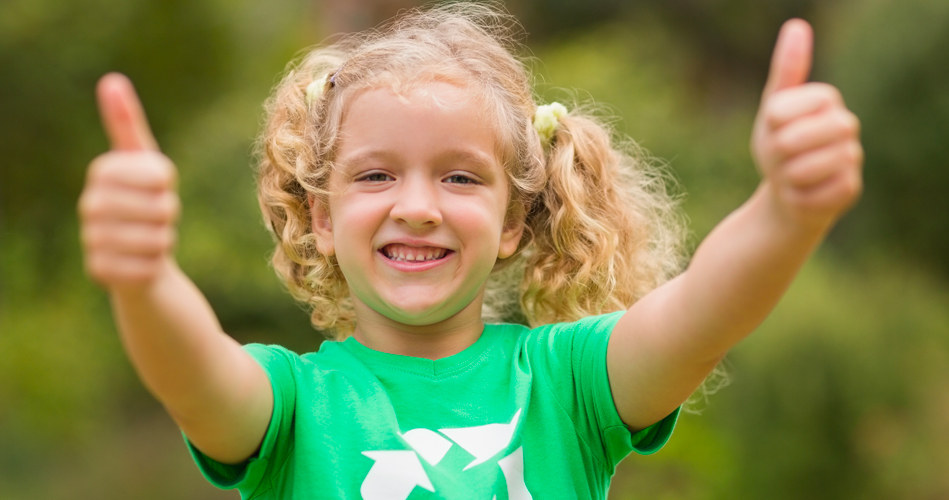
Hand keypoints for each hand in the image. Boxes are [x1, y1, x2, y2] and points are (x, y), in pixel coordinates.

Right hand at [79, 73, 179, 289]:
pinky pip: (148, 266)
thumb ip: (128, 125)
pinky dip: (154, 265)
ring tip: (151, 237)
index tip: (157, 187)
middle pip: (161, 209)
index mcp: (103, 171)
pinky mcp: (99, 271)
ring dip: (164, 240)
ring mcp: (92, 238)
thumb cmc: (145, 200)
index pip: (159, 175)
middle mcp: (90, 204)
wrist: (138, 255)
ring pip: (158, 239)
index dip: (167, 184)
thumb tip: (111, 80)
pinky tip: (142, 261)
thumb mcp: (144, 161)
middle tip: (158, 217)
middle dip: (169, 215)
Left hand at [751, 19, 863, 228]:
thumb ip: (786, 70)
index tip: (776, 129)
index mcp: (825, 98)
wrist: (790, 191)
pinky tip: (805, 193)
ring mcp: (852, 157)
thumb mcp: (774, 107)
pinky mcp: (850, 188)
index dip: (769, 126)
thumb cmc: (780, 144)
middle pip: (789, 141)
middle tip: (782, 157)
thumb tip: (797, 26)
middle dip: (775, 154)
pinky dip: (796, 198)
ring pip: (799, 170)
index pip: (779, 111)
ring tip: (793, 175)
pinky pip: (809, 195)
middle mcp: (846, 124)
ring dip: (786, 178)